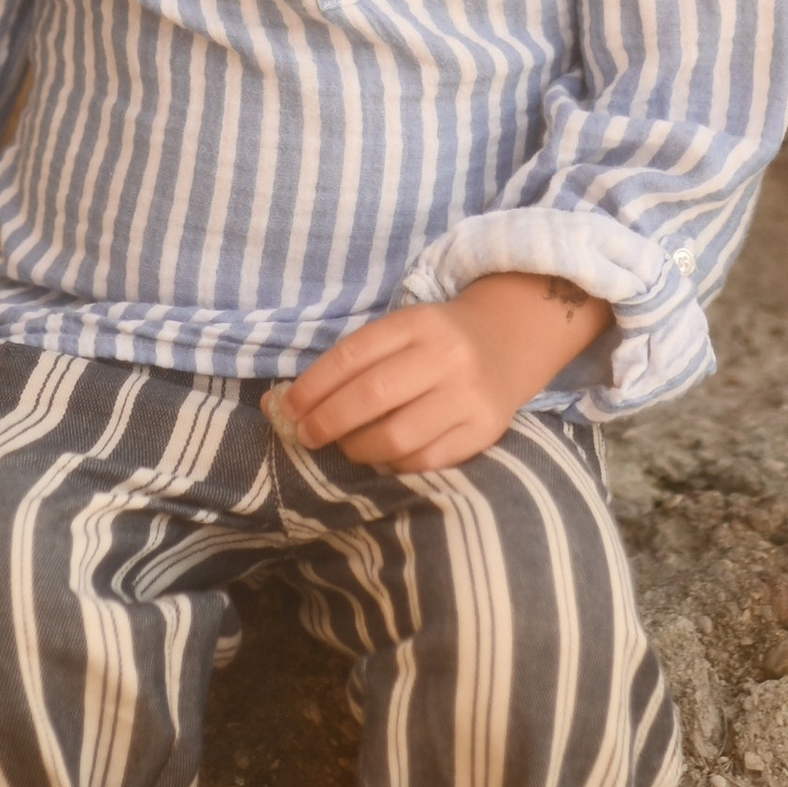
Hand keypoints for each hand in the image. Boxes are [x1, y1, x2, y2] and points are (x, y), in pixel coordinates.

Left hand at [279, 273, 606, 474]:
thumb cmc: (435, 342)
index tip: (288, 407)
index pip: (352, 356)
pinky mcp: (484, 431)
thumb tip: (280, 405)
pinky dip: (393, 464)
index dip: (312, 386)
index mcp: (418, 323)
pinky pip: (425, 460)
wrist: (507, 344)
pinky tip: (381, 456)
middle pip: (371, 396)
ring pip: (396, 436)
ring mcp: (469, 396)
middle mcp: (447, 356)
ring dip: (357, 448)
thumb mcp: (398, 332)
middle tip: (308, 435)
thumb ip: (348, 363)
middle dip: (328, 421)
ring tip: (345, 446)